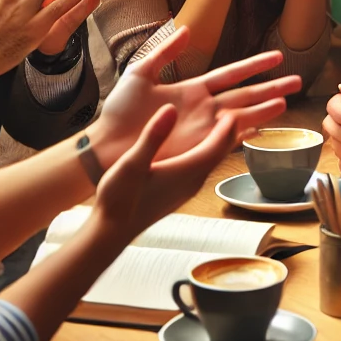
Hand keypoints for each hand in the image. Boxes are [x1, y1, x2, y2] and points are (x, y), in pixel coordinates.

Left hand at [89, 25, 297, 168]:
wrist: (106, 145)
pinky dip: (245, 136)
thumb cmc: (119, 112)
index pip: (231, 74)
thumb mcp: (140, 73)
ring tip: (287, 102)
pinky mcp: (197, 147)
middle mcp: (204, 108)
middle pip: (245, 95)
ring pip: (243, 116)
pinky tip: (262, 130)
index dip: (254, 65)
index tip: (276, 57)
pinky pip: (227, 141)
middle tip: (297, 80)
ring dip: (265, 110)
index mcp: (193, 88)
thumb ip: (165, 52)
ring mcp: (203, 129)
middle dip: (271, 88)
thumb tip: (186, 29)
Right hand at [90, 103, 237, 246]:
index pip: (218, 144)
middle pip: (220, 152)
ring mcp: (187, 188)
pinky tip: (197, 148)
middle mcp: (193, 180)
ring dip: (218, 143)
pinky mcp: (178, 193)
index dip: (228, 125)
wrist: (110, 232)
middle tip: (228, 111)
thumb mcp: (133, 162)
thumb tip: (171, 109)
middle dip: (229, 132)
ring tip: (217, 125)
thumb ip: (153, 136)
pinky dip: (207, 153)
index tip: (230, 108)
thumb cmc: (119, 200)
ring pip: (212, 161)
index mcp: (186, 170)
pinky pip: (202, 168)